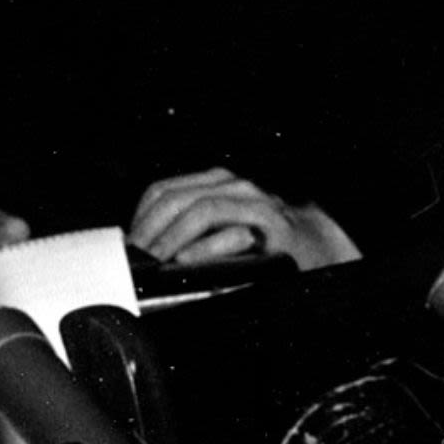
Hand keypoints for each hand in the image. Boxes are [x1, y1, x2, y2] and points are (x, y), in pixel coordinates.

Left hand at [128, 166, 360, 270]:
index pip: (162, 191)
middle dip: (152, 230)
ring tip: (158, 258)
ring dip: (174, 236)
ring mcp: (255, 204)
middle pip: (176, 199)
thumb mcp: (218, 227)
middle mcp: (234, 186)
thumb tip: (141, 245)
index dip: (141, 217)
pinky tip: (189, 260)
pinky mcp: (275, 228)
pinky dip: (208, 247)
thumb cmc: (261, 240)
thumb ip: (186, 227)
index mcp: (214, 183)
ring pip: (203, 209)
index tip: (128, 244)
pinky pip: (236, 233)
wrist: (315, 247)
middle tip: (138, 257)